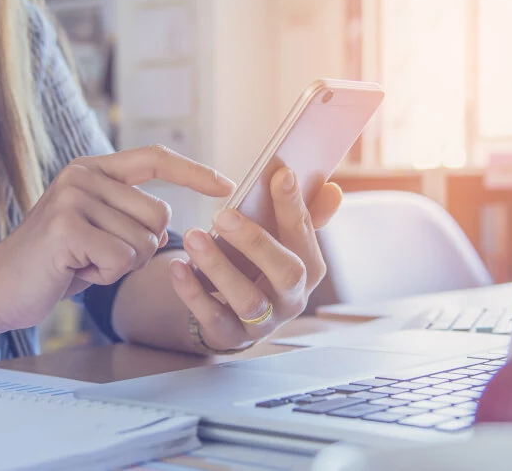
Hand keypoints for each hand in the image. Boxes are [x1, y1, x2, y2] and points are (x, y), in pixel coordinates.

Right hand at [0, 146, 234, 332]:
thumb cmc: (54, 264)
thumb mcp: (95, 227)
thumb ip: (126, 213)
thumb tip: (170, 220)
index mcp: (92, 169)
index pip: (155, 158)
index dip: (194, 171)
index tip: (227, 185)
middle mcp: (83, 175)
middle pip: (159, 214)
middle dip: (139, 247)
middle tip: (95, 255)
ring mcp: (73, 198)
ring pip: (142, 241)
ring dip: (118, 265)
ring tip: (80, 262)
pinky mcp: (67, 228)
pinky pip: (122, 260)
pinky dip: (104, 276)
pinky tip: (73, 272)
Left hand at [168, 168, 342, 351]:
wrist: (236, 316)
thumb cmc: (262, 268)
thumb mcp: (283, 243)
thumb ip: (305, 214)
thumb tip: (333, 189)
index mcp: (309, 268)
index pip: (304, 233)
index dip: (293, 205)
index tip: (279, 175)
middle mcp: (292, 298)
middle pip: (286, 273)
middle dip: (256, 242)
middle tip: (223, 214)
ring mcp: (263, 322)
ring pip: (247, 300)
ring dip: (218, 267)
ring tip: (193, 237)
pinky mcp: (231, 336)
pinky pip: (213, 317)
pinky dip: (192, 291)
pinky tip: (177, 266)